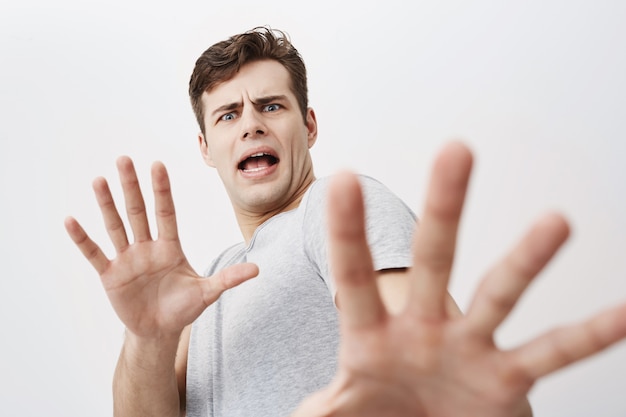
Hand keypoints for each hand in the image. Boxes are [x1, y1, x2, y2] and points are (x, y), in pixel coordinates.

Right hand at [65, 157, 257, 339]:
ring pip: (116, 226)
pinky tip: (71, 220)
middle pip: (139, 211)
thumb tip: (258, 269)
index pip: (166, 213)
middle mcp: (147, 247)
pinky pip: (95, 253)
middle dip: (132, 186)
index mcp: (170, 247)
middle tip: (125, 159)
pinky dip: (83, 239)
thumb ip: (228, 279)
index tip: (158, 165)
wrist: (159, 331)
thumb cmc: (183, 308)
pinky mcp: (110, 275)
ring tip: (99, 180)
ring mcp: (127, 259)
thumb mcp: (207, 293)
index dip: (162, 190)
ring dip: (107, 204)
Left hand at [296, 142, 625, 416]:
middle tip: (458, 148)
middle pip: (433, 258)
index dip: (348, 232)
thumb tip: (295, 416)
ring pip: (499, 293)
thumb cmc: (377, 413)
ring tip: (556, 220)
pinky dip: (588, 337)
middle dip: (444, 207)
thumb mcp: (340, 411)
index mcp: (372, 333)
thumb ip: (320, 408)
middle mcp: (424, 327)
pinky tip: (623, 312)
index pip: (354, 276)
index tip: (345, 179)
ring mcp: (468, 348)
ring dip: (527, 259)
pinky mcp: (506, 380)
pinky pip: (550, 353)